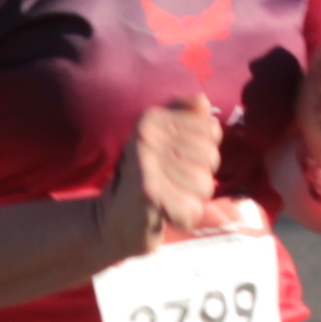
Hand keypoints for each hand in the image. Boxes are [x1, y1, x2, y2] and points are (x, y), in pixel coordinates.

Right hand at [92, 97, 227, 260]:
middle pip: (211, 157)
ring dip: (192, 199)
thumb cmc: (144, 179)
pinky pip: (192, 209)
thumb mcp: (161, 142)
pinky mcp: (149, 193)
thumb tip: (202, 100)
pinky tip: (165, 214)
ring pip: (205, 184)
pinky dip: (183, 218)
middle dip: (199, 177)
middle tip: (171, 183)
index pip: (211, 131)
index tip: (177, 161)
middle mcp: (147, 135)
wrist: (109, 222)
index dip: (203, 152)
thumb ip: (183, 118)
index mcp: (151, 117)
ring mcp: (146, 163)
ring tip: (168, 198)